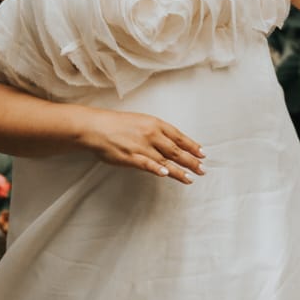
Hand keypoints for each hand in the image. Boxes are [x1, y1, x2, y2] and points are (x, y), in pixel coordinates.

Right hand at [78, 109, 205, 183]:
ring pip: (165, 159)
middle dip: (191, 161)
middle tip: (203, 169)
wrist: (96, 127)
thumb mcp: (142, 121)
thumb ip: (157, 132)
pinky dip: (157, 168)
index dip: (192, 146)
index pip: (179, 136)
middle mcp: (151, 134)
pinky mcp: (130, 157)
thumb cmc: (118, 124)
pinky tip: (166, 174)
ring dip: (179, 170)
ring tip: (191, 178)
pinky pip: (146, 164)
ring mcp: (141, 146)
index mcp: (155, 124)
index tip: (203, 153)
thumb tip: (172, 142)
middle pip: (176, 150)